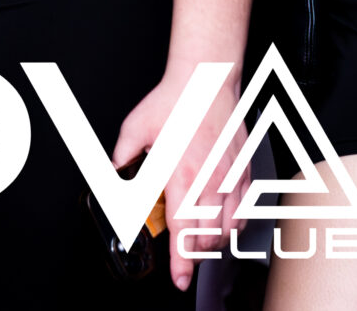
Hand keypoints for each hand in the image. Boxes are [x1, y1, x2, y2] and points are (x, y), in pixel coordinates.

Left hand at [112, 61, 247, 291]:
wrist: (208, 78)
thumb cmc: (176, 100)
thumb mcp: (136, 129)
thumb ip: (122, 157)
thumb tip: (112, 174)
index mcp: (181, 175)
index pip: (183, 232)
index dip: (182, 263)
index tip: (179, 279)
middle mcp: (210, 180)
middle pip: (208, 238)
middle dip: (195, 256)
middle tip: (184, 261)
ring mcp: (230, 177)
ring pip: (228, 229)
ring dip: (214, 244)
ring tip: (200, 246)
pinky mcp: (244, 171)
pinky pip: (243, 211)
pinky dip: (233, 225)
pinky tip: (222, 225)